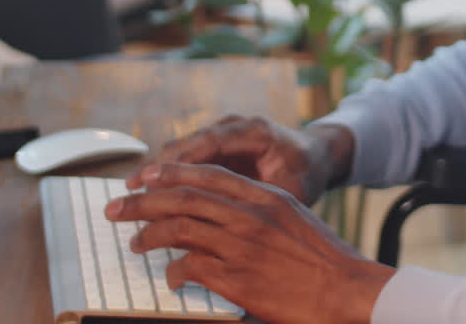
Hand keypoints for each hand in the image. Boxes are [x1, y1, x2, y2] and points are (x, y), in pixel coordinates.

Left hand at [107, 162, 392, 323]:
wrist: (348, 291)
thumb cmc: (325, 261)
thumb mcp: (295, 220)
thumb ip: (261, 211)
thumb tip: (224, 212)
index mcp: (267, 197)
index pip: (208, 175)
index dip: (171, 174)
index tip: (146, 177)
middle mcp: (251, 215)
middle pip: (183, 197)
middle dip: (143, 201)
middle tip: (117, 209)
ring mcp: (243, 245)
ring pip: (179, 228)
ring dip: (149, 235)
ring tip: (136, 243)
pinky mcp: (237, 278)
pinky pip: (190, 267)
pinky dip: (175, 271)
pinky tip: (173, 277)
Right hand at [127, 116, 352, 204]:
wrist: (317, 154)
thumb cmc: (307, 172)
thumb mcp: (293, 190)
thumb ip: (263, 201)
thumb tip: (232, 225)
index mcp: (255, 131)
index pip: (209, 142)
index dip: (179, 161)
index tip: (153, 179)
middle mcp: (234, 126)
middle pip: (187, 142)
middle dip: (157, 166)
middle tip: (130, 190)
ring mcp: (223, 134)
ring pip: (182, 149)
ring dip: (157, 170)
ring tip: (131, 195)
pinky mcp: (217, 146)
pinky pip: (187, 159)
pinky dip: (169, 175)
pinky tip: (150, 196)